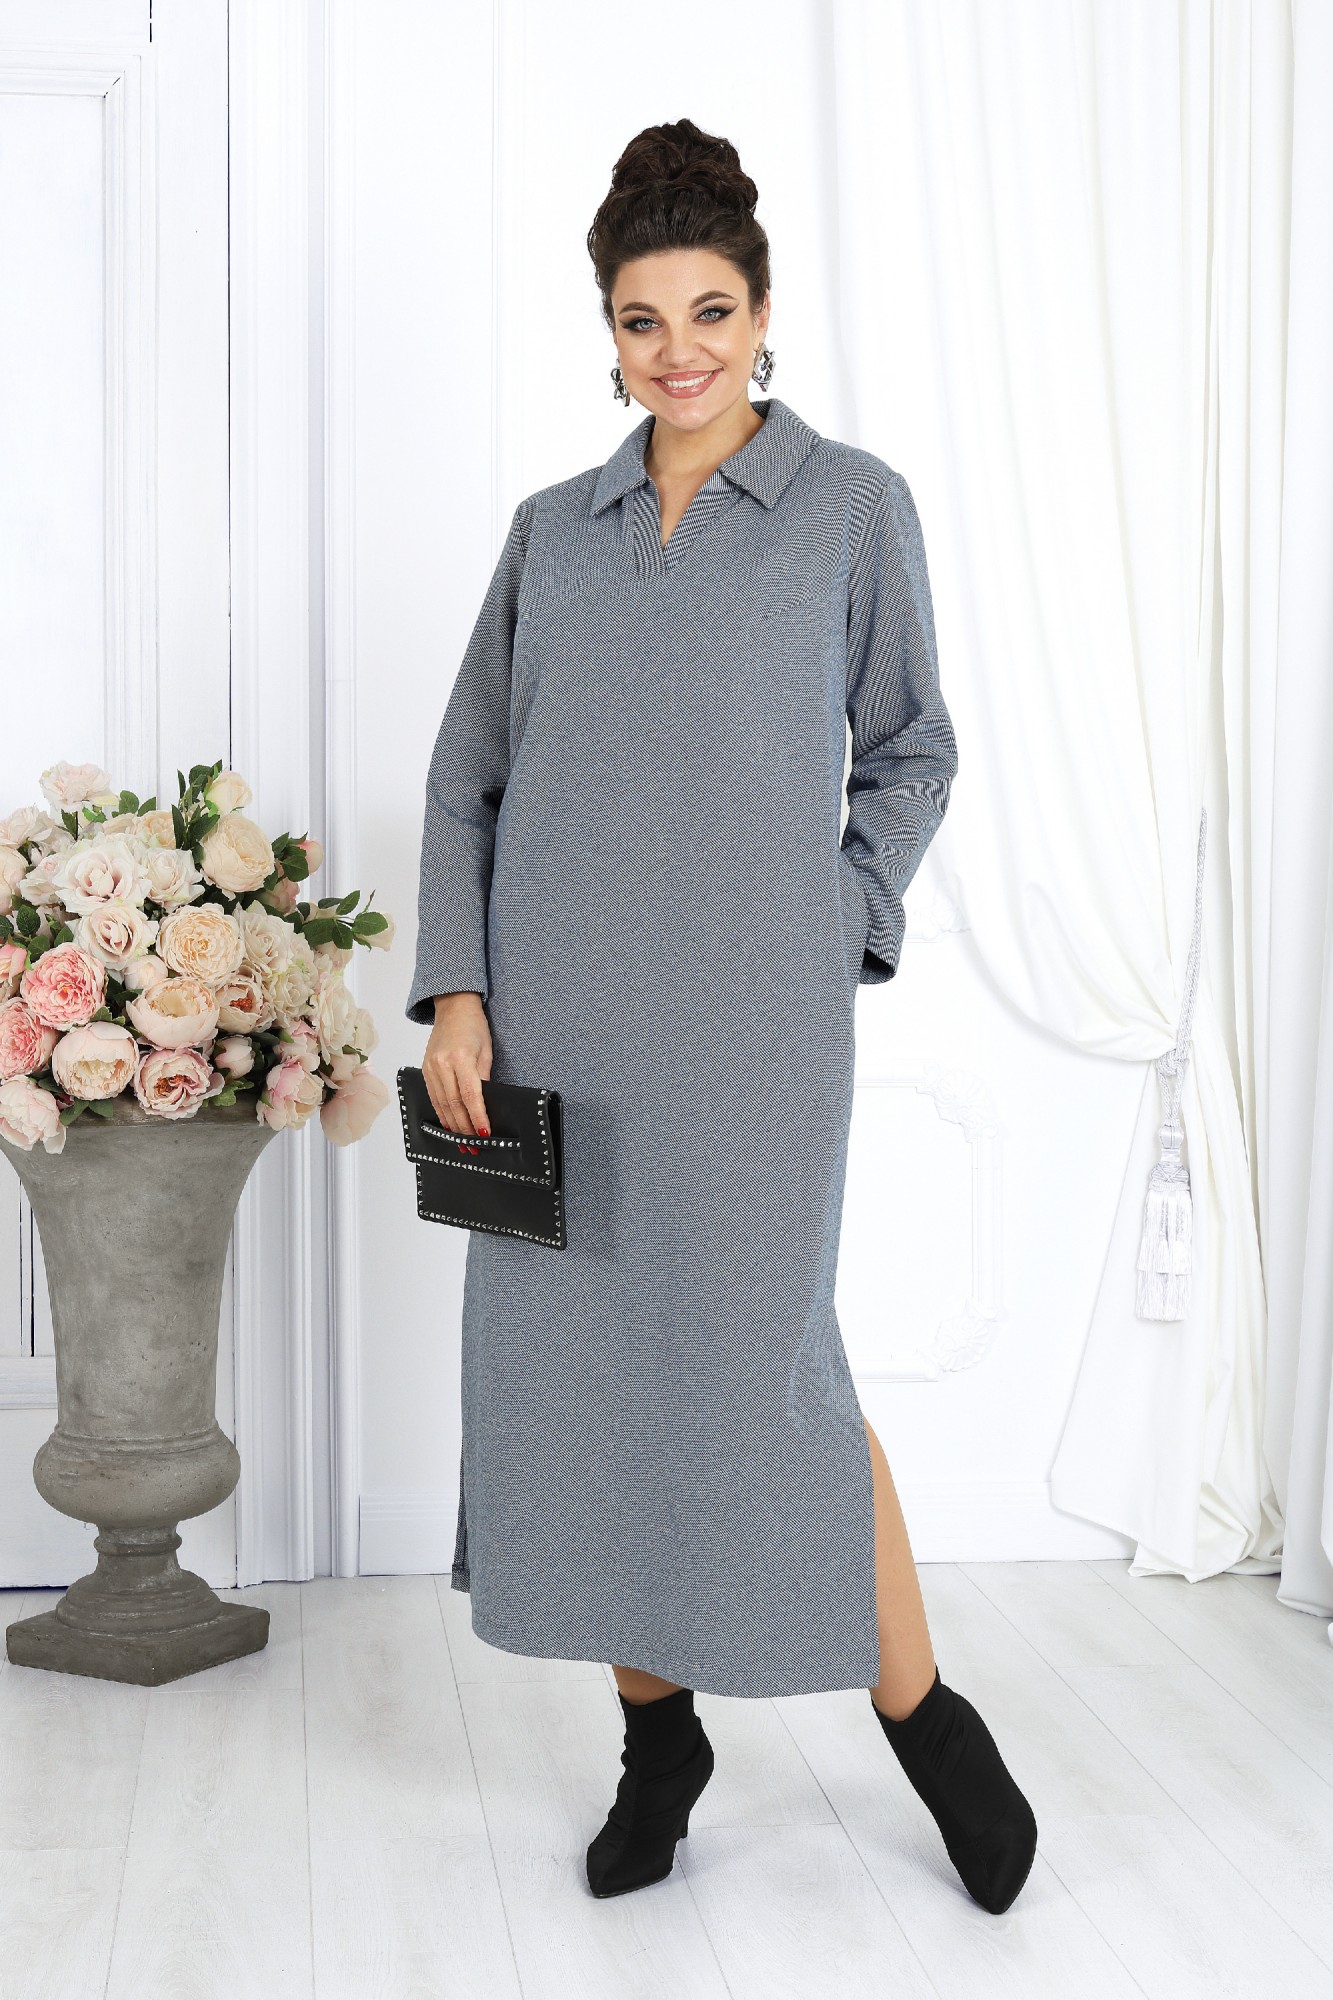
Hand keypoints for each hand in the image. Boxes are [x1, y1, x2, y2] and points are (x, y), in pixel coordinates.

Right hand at [423, 992, 491, 1136]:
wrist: (453, 1008)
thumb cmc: (474, 1026)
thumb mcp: (486, 1050)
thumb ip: (484, 1077)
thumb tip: (483, 1104)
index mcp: (461, 1058)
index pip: (470, 1096)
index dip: (477, 1117)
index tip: (484, 1134)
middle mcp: (442, 1064)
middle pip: (453, 1104)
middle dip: (464, 1128)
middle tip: (473, 1146)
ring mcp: (430, 1067)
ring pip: (441, 1104)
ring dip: (452, 1126)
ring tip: (461, 1142)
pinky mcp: (425, 1069)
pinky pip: (434, 1097)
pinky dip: (441, 1113)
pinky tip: (449, 1125)